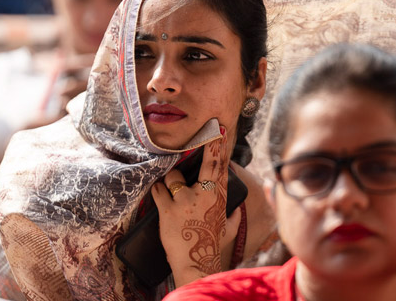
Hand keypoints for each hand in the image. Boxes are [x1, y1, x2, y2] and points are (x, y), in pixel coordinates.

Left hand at [152, 133, 241, 286]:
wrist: (196, 262)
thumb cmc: (213, 246)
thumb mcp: (230, 230)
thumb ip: (234, 217)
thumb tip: (238, 209)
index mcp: (220, 198)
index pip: (221, 168)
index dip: (220, 149)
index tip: (221, 134)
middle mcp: (205, 195)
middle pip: (207, 164)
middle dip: (208, 146)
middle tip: (209, 132)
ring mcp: (186, 200)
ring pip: (174, 176)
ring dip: (170, 180)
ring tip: (170, 187)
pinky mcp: (168, 209)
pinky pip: (159, 189)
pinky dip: (157, 189)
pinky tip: (158, 190)